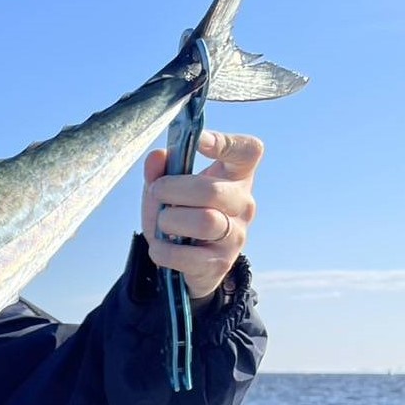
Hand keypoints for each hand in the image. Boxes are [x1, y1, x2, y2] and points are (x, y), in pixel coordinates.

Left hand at [141, 130, 262, 300]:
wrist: (189, 261)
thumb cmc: (181, 213)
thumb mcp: (166, 189)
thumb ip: (160, 171)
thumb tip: (156, 157)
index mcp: (235, 177)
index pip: (248, 152)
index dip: (227, 143)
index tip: (200, 140)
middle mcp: (243, 204)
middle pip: (213, 191)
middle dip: (173, 190)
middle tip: (157, 191)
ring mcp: (235, 236)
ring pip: (204, 222)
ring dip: (169, 220)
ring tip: (162, 222)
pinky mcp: (219, 263)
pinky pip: (186, 256)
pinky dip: (164, 250)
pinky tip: (162, 245)